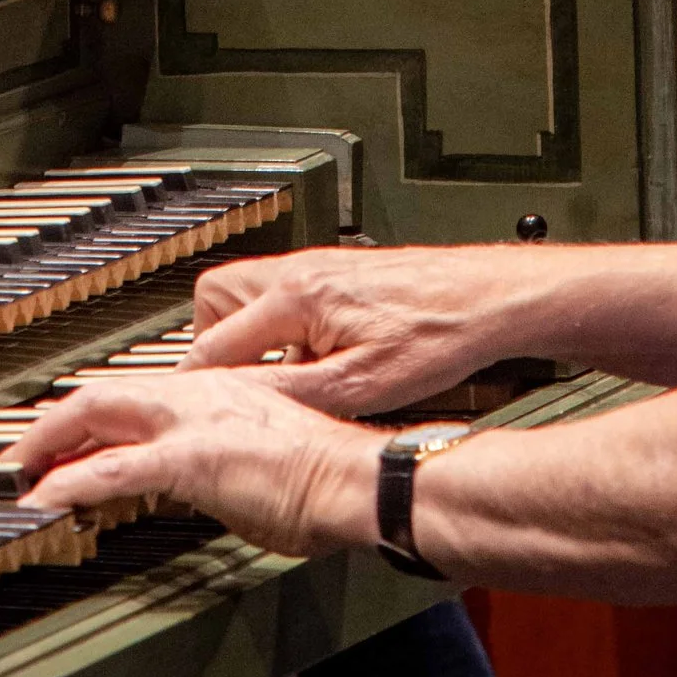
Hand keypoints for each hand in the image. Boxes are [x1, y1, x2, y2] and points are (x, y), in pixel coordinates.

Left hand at [23, 363, 377, 555]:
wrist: (357, 478)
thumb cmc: (326, 476)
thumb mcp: (260, 455)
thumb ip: (220, 458)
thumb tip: (200, 481)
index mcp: (214, 389)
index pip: (136, 394)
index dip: (93, 415)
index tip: (67, 437)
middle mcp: (195, 393)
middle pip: (102, 393)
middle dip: (54, 423)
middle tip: (24, 455)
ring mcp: (190, 422)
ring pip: (96, 417)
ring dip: (50, 447)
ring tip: (21, 477)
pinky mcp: (190, 459)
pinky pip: (112, 469)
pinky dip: (71, 482)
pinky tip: (46, 500)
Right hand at [185, 244, 545, 413]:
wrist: (483, 298)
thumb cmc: (437, 334)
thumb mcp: (360, 386)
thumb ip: (292, 394)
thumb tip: (242, 408)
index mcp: (296, 296)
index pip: (215, 341)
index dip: (198, 382)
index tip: (193, 408)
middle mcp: (299, 271)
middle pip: (214, 298)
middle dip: (213, 344)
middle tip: (230, 384)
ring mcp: (316, 267)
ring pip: (246, 291)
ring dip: (246, 334)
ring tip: (272, 376)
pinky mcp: (335, 273)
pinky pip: (279, 294)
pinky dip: (279, 328)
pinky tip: (310, 361)